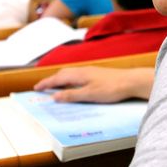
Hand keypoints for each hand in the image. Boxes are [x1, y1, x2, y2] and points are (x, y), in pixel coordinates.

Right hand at [34, 67, 154, 102]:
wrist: (130, 81)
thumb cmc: (111, 88)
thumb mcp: (89, 95)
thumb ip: (72, 95)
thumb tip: (55, 96)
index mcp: (79, 74)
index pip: (58, 78)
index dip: (46, 83)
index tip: (36, 88)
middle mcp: (83, 70)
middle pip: (62, 74)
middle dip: (51, 80)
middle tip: (42, 87)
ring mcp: (90, 71)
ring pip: (70, 73)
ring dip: (60, 79)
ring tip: (54, 86)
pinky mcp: (96, 74)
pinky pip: (77, 75)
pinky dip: (69, 80)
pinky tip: (73, 85)